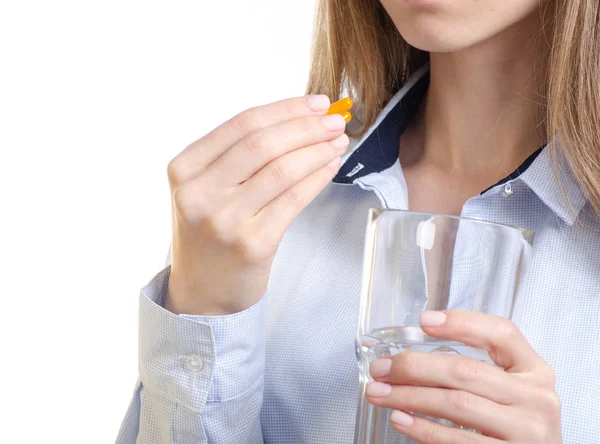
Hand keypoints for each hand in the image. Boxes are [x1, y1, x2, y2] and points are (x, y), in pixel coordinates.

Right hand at [165, 95, 348, 314]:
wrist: (203, 290)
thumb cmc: (211, 231)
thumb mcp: (205, 188)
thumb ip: (238, 156)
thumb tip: (300, 118)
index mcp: (184, 169)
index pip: (242, 125)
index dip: (285, 109)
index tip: (316, 103)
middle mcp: (199, 193)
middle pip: (262, 144)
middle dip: (306, 127)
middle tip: (335, 121)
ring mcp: (224, 221)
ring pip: (281, 170)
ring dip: (317, 150)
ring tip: (338, 142)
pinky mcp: (252, 244)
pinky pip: (293, 200)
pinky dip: (317, 178)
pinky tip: (330, 167)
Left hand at [366, 311, 561, 442]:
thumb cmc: (513, 426)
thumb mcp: (510, 392)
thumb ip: (476, 371)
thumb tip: (411, 357)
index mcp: (535, 371)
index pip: (502, 333)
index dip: (462, 323)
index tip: (424, 321)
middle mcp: (536, 398)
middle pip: (466, 370)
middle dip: (415, 367)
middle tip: (381, 368)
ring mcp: (526, 431)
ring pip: (457, 403)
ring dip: (409, 396)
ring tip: (380, 393)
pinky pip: (457, 439)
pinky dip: (423, 428)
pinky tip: (401, 419)